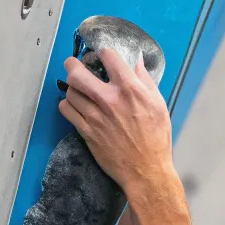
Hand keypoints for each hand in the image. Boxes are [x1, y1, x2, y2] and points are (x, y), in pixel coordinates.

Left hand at [59, 48, 174, 198]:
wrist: (146, 172)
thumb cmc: (156, 140)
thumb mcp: (159, 105)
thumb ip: (145, 81)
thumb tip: (137, 61)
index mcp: (130, 90)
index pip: (107, 56)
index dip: (102, 53)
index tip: (101, 57)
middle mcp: (110, 100)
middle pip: (76, 71)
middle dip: (72, 64)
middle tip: (74, 66)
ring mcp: (95, 116)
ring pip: (70, 90)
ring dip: (73, 87)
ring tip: (79, 90)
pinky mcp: (87, 131)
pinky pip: (66, 110)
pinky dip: (68, 105)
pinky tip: (76, 107)